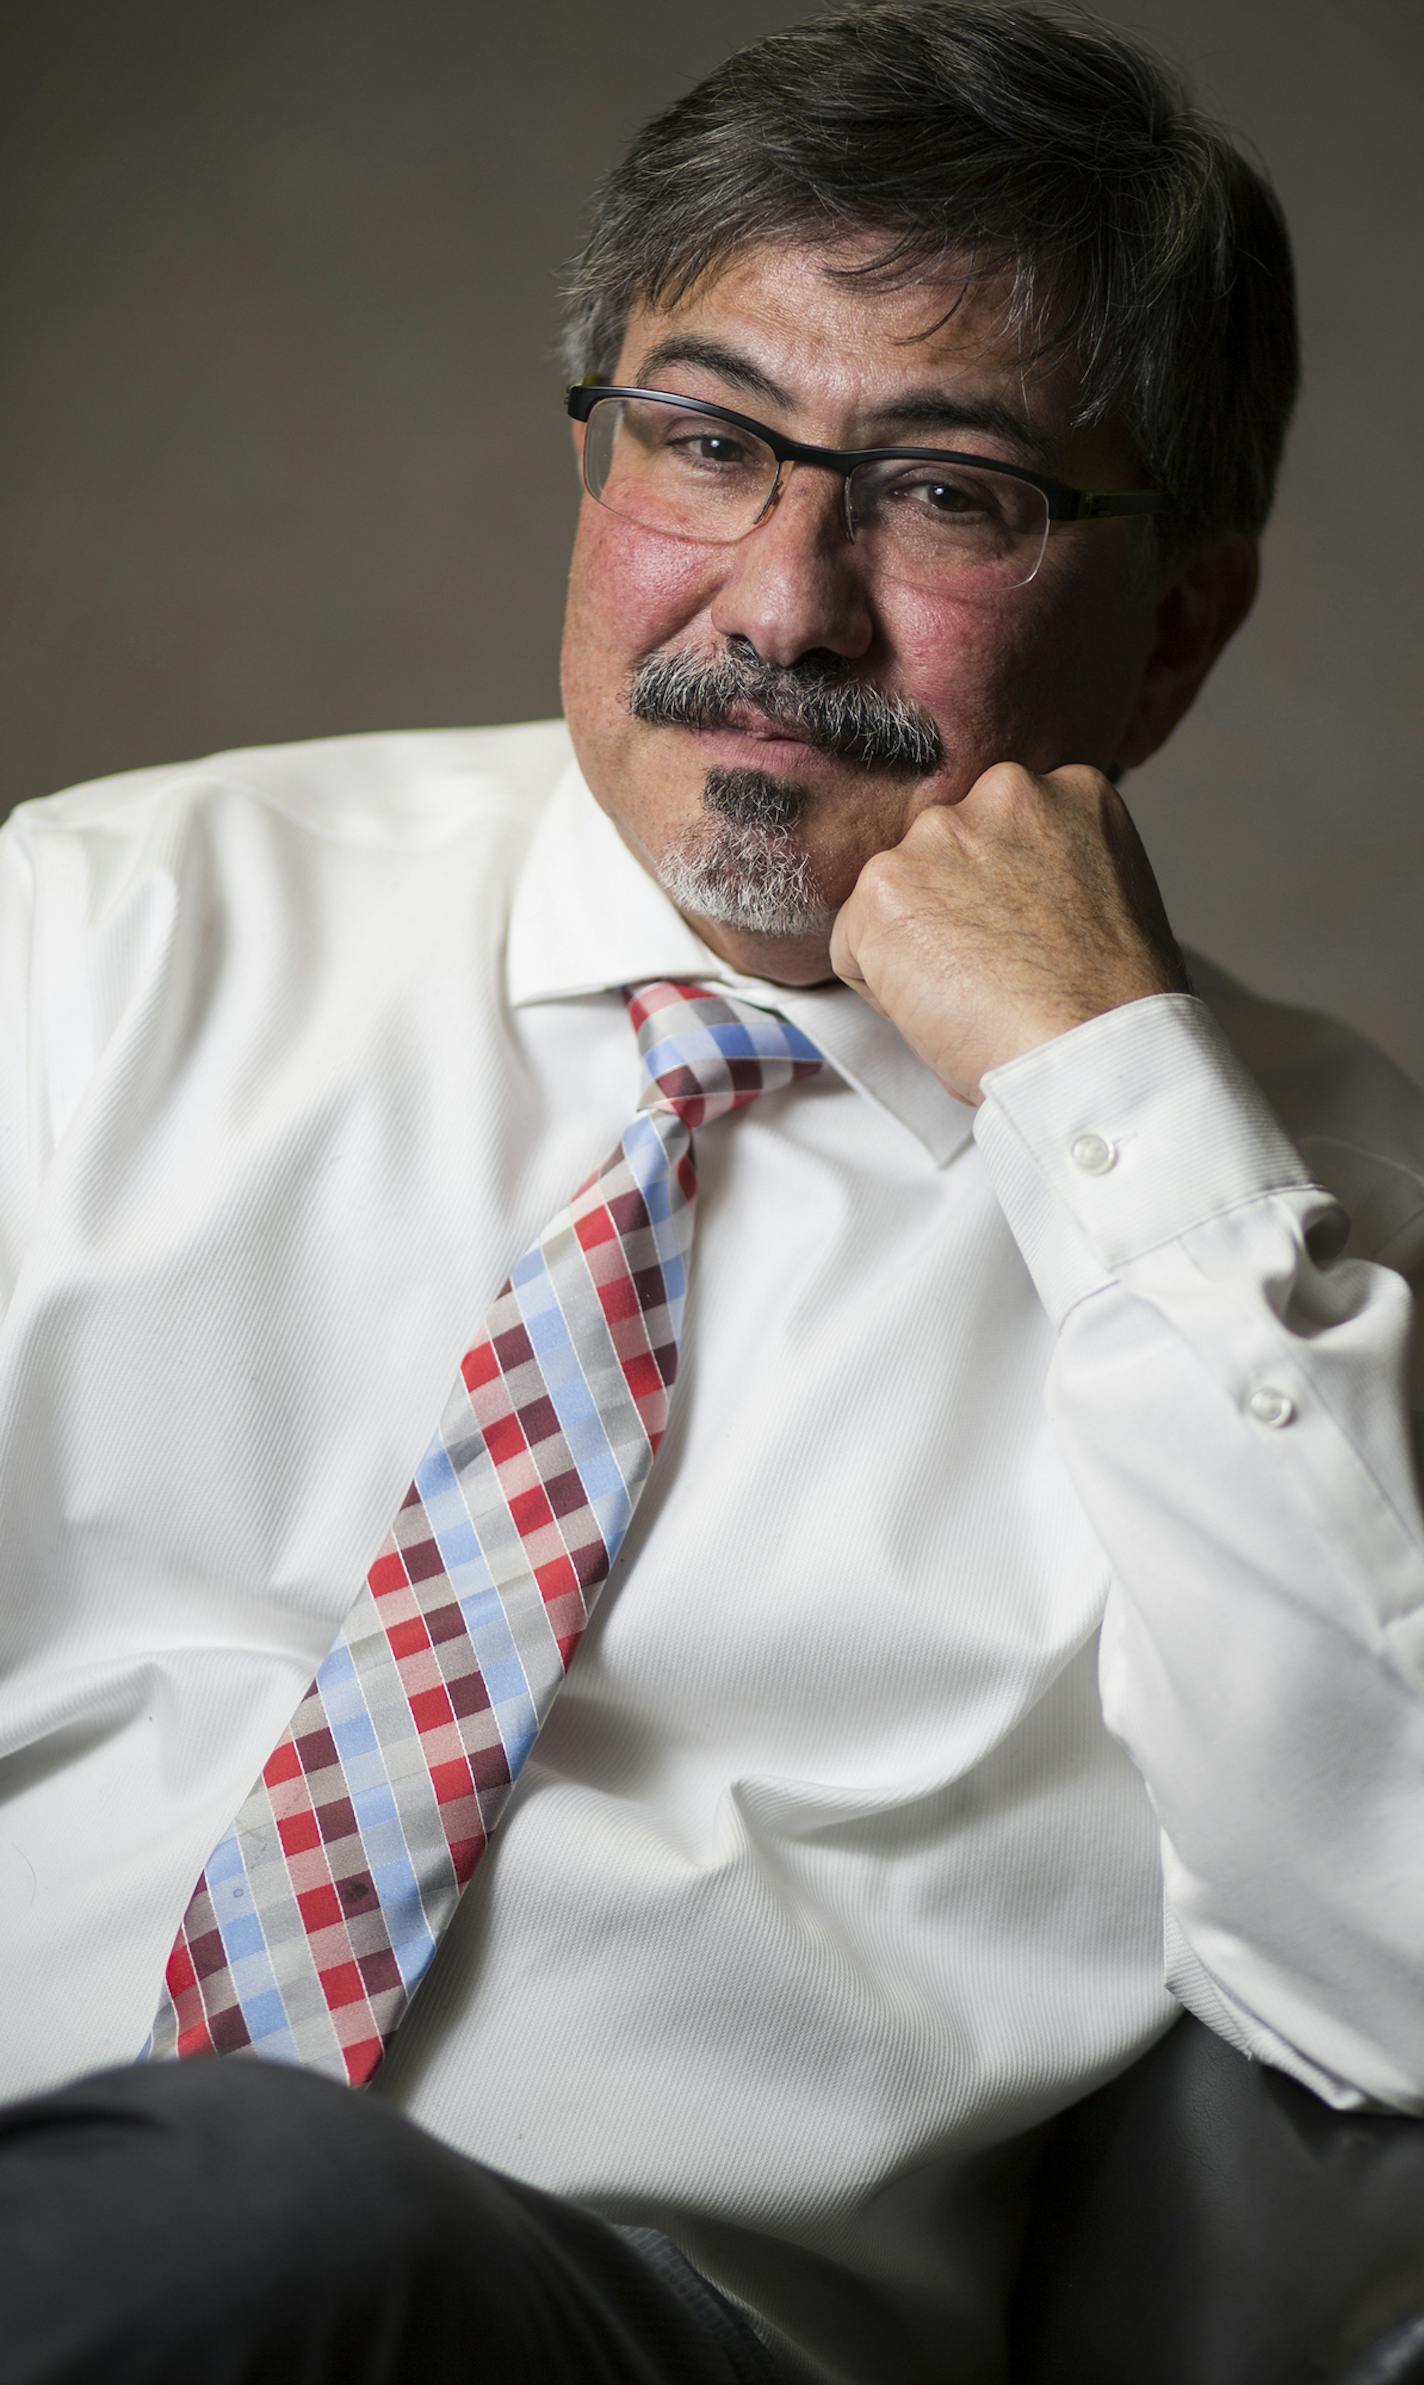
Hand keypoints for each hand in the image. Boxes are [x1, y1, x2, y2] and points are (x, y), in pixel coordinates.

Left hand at [827, 763, 1189, 1106]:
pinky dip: (880, 985)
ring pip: (896, 893)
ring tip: (973, 986)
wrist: (1090, 1046)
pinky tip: (939, 1003)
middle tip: (994, 965)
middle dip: (952, 904)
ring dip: (915, 940)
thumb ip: (1050, 864)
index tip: (1024, 934)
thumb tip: (1001, 890)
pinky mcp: (883, 886)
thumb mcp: (1107, 890)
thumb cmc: (1107, 1001)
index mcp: (1068, 790)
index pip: (1000, 829)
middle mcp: (1001, 792)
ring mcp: (937, 834)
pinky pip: (854, 942)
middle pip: (944, 851)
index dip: (1005, 894)